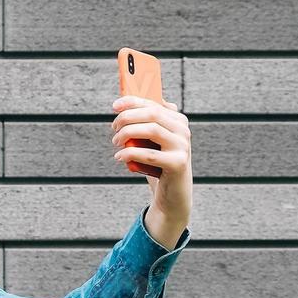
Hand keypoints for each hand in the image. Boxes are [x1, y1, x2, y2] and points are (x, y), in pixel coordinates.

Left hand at [111, 94, 193, 225]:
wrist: (172, 195)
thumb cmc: (158, 165)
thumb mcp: (153, 142)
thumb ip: (148, 124)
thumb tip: (127, 104)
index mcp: (178, 120)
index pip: (154, 104)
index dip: (132, 101)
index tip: (115, 105)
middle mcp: (183, 131)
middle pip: (152, 114)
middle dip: (128, 117)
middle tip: (114, 128)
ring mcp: (182, 146)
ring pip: (151, 130)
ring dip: (127, 133)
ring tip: (116, 142)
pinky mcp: (178, 164)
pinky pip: (149, 154)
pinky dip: (130, 154)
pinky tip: (119, 156)